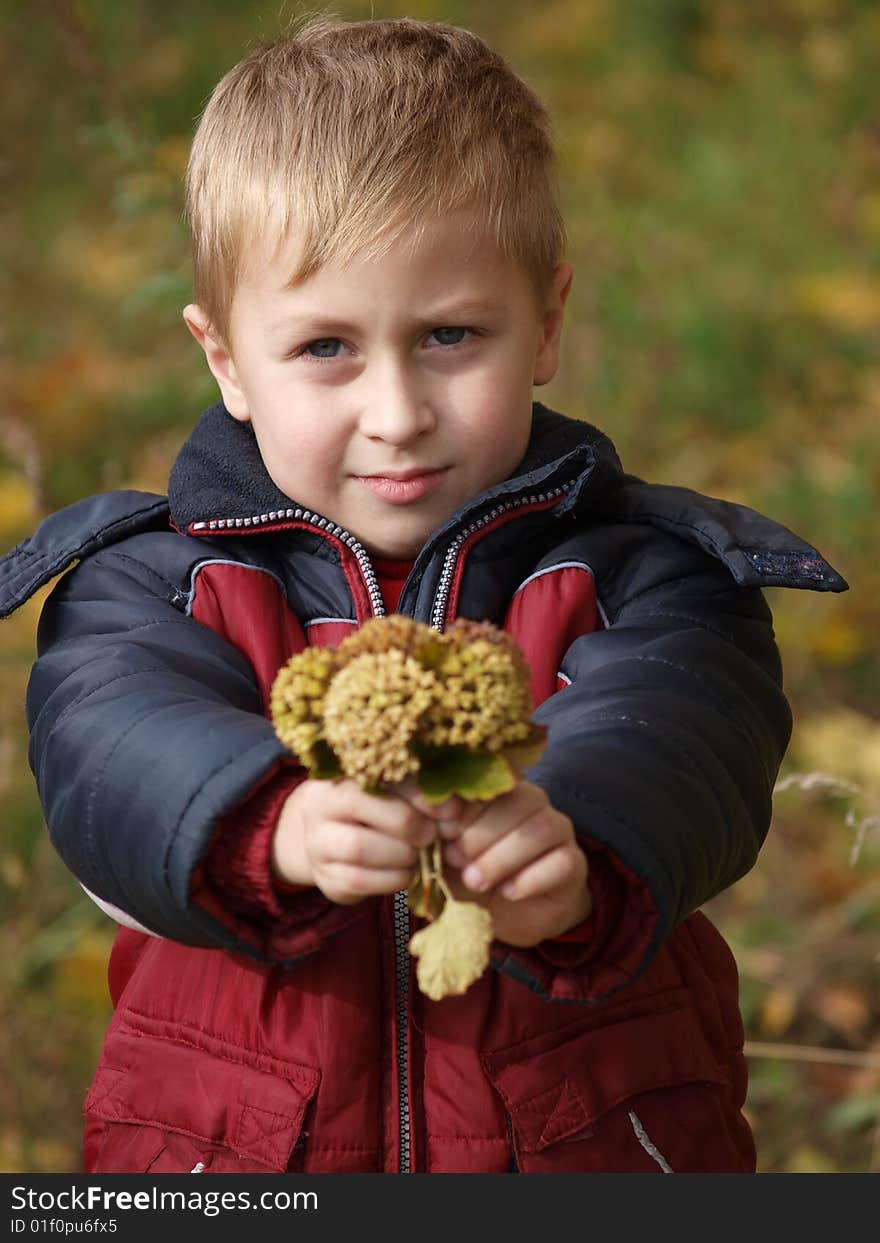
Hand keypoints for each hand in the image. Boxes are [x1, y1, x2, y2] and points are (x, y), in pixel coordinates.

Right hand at [271, 777, 458, 904]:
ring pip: (358, 849)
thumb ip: (414, 792)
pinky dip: (391, 880)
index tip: (448, 809)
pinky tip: (406, 872)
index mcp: (336, 777)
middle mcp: (317, 809)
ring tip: (419, 854)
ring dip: (400, 856)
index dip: (415, 795)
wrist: (331, 837)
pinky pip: (358, 882)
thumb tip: (453, 808)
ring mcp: (317, 847)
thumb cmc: (371, 806)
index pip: (374, 781)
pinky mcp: (326, 879)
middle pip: (360, 812)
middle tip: (431, 834)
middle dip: (407, 826)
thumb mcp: (388, 791)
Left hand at [403, 779, 590, 947]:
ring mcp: (559, 830)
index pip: (488, 783)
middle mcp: (534, 802)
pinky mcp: (574, 863)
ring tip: (476, 881)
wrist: (510, 914)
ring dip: (503, 857)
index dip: (463, 807)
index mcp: (500, 791)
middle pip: (517, 803)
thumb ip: (441, 835)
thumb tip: (427, 818)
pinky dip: (531, 878)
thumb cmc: (473, 875)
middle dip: (480, 834)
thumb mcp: (450, 855)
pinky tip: (508, 892)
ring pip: (540, 829)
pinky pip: (561, 862)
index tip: (440, 833)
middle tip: (456, 861)